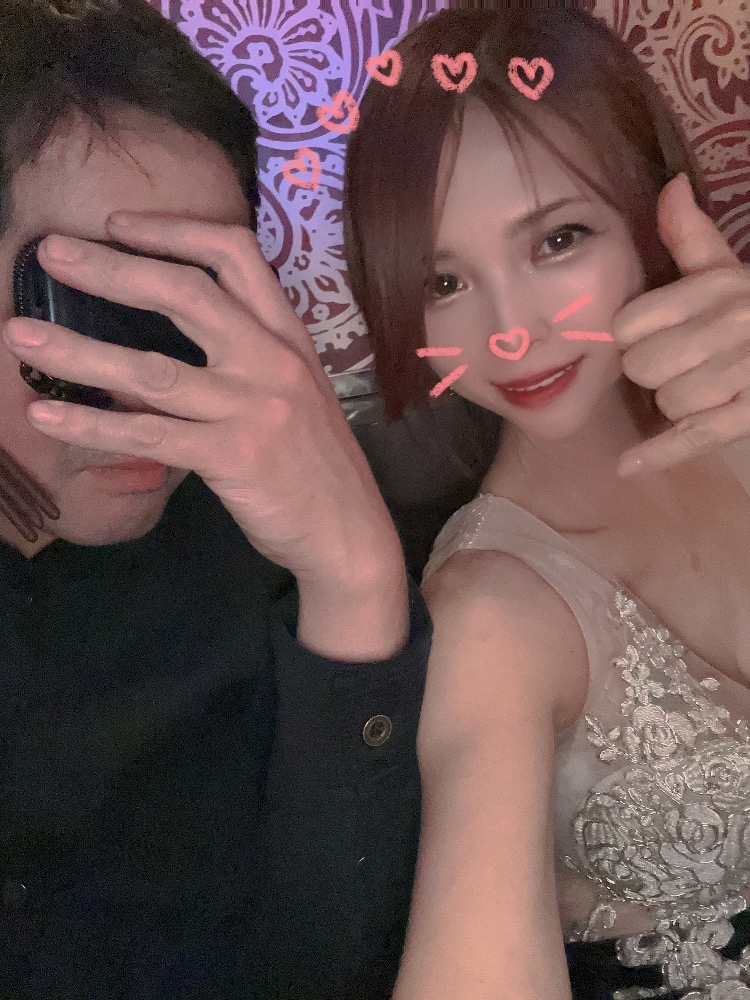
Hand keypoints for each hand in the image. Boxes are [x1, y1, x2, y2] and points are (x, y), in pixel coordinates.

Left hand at [2, 217, 407, 657]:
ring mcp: (254, 408)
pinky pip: (150, 435)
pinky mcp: (234, 456)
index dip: (174, 230)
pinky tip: (49, 417)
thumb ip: (236, 367)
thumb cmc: (313, 464)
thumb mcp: (290, 397)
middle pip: (186, 293)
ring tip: (20, 336)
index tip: (119, 225)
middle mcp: (272, 360)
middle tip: (52, 253)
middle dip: (112, 269)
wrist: (348, 532)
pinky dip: (93, 425)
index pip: (236, 256)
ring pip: (151, 370)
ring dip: (77, 352)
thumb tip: (145, 364)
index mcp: (287, 337)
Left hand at [613, 173, 749, 475]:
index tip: (651, 338)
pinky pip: (693, 435)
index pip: (628, 325)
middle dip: (653, 373)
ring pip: (667, 402)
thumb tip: (671, 185)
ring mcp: (743, 370)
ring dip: (677, 405)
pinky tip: (628, 466)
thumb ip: (692, 235)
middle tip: (681, 366)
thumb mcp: (731, 270)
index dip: (633, 339)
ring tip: (707, 389)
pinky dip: (659, 454)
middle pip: (641, 367)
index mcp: (715, 289)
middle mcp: (729, 325)